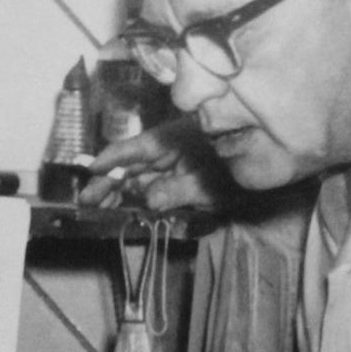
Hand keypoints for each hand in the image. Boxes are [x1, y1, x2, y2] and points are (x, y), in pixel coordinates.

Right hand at [76, 117, 224, 213]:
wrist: (263, 163)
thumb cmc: (235, 169)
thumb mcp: (208, 185)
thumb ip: (176, 191)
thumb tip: (148, 200)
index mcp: (169, 142)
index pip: (131, 149)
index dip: (108, 160)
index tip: (88, 171)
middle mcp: (165, 148)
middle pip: (129, 164)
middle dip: (107, 182)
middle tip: (87, 202)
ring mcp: (170, 160)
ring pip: (136, 175)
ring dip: (118, 191)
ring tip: (100, 209)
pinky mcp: (176, 173)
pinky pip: (150, 183)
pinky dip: (135, 195)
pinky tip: (122, 208)